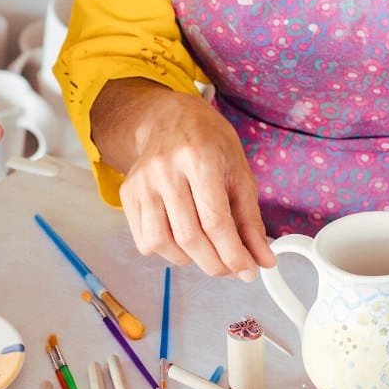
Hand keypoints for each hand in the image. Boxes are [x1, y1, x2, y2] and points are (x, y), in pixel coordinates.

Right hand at [117, 89, 275, 280]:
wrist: (168, 118)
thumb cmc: (208, 142)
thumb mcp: (239, 172)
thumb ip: (250, 220)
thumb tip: (262, 259)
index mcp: (199, 157)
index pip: (215, 221)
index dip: (233, 254)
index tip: (247, 270)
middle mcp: (165, 169)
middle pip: (189, 237)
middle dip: (215, 264)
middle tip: (231, 268)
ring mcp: (141, 182)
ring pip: (162, 244)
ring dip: (190, 260)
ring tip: (206, 249)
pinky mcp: (126, 194)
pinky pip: (145, 241)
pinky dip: (167, 251)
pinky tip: (182, 238)